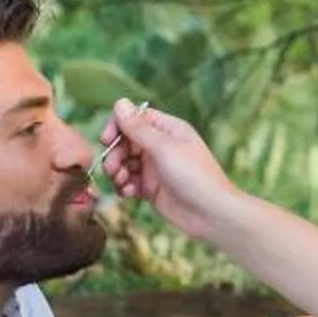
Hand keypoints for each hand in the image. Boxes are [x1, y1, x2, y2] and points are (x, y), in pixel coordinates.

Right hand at [101, 99, 244, 242]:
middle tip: (112, 168)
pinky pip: (129, 182)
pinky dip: (124, 186)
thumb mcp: (164, 148)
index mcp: (168, 129)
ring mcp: (155, 168)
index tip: (106, 139)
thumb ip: (139, 128)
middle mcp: (161, 146)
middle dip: (115, 154)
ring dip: (117, 171)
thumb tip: (120, 102)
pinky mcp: (151, 188)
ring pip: (125, 163)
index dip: (118, 126)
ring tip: (121, 182)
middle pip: (125, 141)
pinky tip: (129, 193)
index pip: (135, 118)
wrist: (211, 214)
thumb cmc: (194, 176)